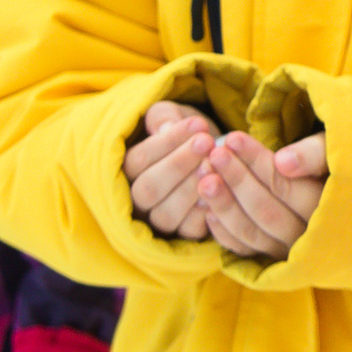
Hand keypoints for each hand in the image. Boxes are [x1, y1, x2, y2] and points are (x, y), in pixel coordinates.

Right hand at [123, 102, 214, 239]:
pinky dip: (205, 212)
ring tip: (214, 164)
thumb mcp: (174, 118)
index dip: (169, 141)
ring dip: (192, 188)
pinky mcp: (182, 235)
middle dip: (180, 164)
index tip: (198, 125)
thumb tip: (164, 127)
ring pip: (166, 213)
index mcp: (130, 169)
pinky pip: (189, 230)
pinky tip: (222, 189)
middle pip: (149, 189)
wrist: (211, 157)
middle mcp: (138, 199)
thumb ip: (164, 117)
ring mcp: (158, 220)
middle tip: (208, 143)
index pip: (139, 159)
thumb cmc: (188, 135)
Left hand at [197, 131, 326, 260]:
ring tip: (204, 175)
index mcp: (328, 210)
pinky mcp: (273, 260)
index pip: (284, 185)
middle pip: (264, 210)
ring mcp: (288, 252)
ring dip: (223, 204)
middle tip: (213, 155)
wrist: (342, 202)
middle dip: (236, 180)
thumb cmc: (335, 165)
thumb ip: (313, 154)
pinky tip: (207, 207)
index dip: (256, 162)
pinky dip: (222, 230)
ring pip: (250, 232)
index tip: (232, 139)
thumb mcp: (334, 150)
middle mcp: (309, 238)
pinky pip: (243, 250)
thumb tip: (283, 162)